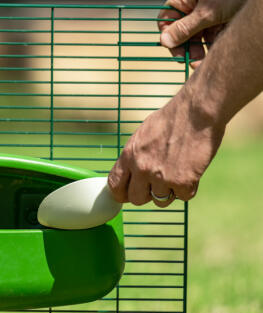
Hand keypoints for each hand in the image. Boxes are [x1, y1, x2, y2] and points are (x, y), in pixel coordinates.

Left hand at [108, 86, 224, 206]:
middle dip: (147, 195)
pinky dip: (189, 187)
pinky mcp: (183, 182)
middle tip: (158, 184)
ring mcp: (161, 177)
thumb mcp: (143, 135)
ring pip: (161, 201)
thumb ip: (135, 156)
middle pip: (136, 199)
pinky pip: (183, 196)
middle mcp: (141, 168)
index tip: (128, 194)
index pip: (114, 186)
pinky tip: (192, 170)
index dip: (121, 193)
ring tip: (178, 171)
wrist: (197, 112)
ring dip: (169, 191)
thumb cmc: (172, 119)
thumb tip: (132, 174)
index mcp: (129, 155)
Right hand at [158, 0, 262, 66]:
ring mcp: (208, 2)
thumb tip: (163, 41)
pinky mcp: (223, 6)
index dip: (170, 40)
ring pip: (200, 29)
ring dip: (205, 43)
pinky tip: (224, 40)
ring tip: (214, 52)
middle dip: (190, 46)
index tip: (181, 56)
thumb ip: (184, 29)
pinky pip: (214, 25)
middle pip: (183, 28)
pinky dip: (217, 34)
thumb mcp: (207, 13)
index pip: (166, 22)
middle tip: (198, 61)